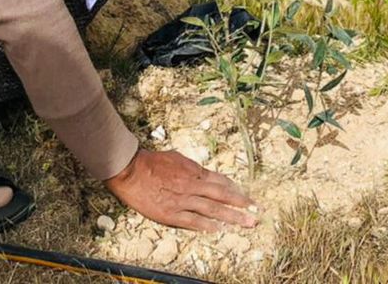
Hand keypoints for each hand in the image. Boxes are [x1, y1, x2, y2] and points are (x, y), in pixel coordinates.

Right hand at [103, 148, 256, 231]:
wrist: (131, 170)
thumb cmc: (152, 161)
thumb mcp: (177, 158)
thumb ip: (193, 167)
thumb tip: (206, 174)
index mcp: (194, 171)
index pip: (220, 181)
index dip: (235, 190)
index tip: (246, 197)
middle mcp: (192, 185)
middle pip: (221, 195)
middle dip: (240, 203)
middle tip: (256, 211)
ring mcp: (182, 200)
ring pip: (212, 209)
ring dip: (231, 216)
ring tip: (246, 222)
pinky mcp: (171, 213)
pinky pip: (193, 220)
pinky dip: (207, 226)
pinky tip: (219, 230)